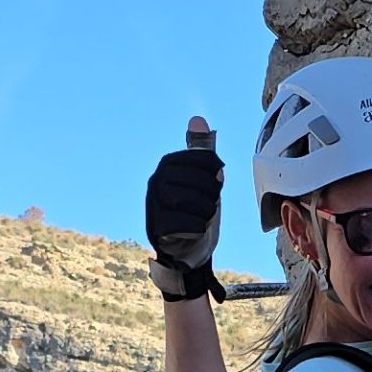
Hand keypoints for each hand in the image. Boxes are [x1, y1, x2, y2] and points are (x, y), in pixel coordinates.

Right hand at [147, 116, 223, 301]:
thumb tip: (198, 118)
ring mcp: (154, 204)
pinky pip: (185, 223)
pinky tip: (195, 230)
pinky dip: (197, 229)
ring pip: (195, 202)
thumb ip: (201, 152)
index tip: (213, 186)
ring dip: (206, 214)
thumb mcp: (204, 179)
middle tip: (206, 207)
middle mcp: (157, 181)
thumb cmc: (196, 212)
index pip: (206, 160)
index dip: (217, 175)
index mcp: (169, 165)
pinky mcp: (156, 228)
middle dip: (212, 197)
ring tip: (201, 219)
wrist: (186, 253)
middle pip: (203, 182)